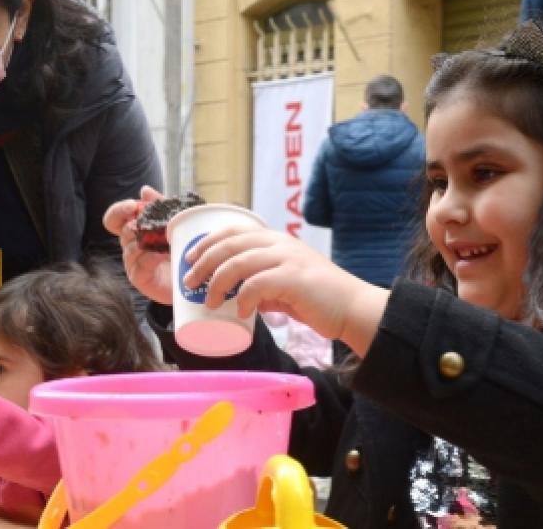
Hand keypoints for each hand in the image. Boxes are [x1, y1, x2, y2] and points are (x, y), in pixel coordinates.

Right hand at [103, 185, 173, 304]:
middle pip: (124, 231)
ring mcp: (132, 262)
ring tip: (167, 240)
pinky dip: (152, 258)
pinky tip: (165, 255)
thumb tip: (144, 190)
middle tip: (156, 226)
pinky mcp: (139, 278)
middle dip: (139, 226)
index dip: (119, 210)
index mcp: (134, 229)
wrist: (194, 275)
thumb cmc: (182, 246)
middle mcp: (130, 245)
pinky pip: (140, 265)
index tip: (133, 206)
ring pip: (131, 248)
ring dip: (149, 242)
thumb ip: (160, 205)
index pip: (114, 218)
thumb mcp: (175, 221)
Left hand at [183, 227, 389, 355]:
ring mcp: (287, 259)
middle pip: (229, 245)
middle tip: (189, 282)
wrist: (353, 308)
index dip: (207, 241)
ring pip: (238, 263)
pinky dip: (244, 298)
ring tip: (210, 302)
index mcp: (276, 240)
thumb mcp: (286, 286)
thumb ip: (265, 286)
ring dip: (217, 283)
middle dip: (202, 262)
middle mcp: (280, 244)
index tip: (189, 257)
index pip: (234, 230)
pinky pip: (258, 284)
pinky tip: (242, 312)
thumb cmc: (319, 299)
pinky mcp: (294, 279)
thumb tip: (241, 299)